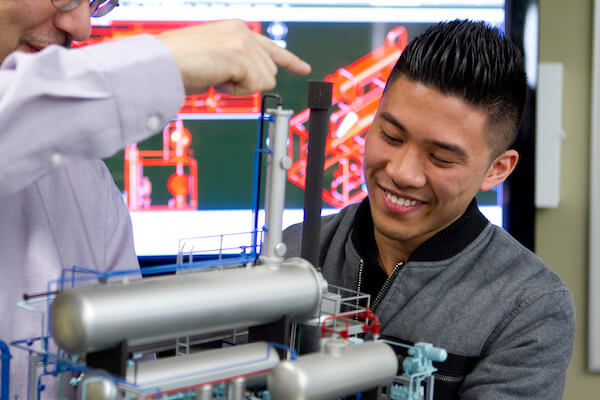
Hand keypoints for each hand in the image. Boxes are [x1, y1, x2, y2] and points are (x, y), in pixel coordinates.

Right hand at [157, 20, 310, 95]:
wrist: (162, 63)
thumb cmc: (181, 64)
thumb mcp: (216, 59)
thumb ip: (237, 63)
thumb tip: (252, 78)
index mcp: (237, 30)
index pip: (271, 47)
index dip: (290, 60)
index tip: (304, 68)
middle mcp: (244, 32)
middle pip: (270, 72)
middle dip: (248, 82)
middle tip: (221, 78)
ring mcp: (244, 42)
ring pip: (265, 81)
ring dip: (241, 87)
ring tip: (216, 76)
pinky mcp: (242, 55)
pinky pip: (255, 86)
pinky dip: (236, 90)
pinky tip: (218, 79)